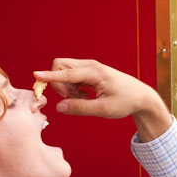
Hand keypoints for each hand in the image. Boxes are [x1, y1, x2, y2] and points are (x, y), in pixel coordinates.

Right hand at [34, 58, 171, 139]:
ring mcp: (90, 68)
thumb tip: (59, 107)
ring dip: (67, 87)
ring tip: (84, 99)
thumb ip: (81, 108)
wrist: (141, 97)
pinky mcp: (89, 73)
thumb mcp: (104, 109)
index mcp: (95, 72)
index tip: (35, 76)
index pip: (66, 73)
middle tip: (74, 98)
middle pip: (61, 66)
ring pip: (65, 72)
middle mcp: (91, 66)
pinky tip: (86, 97)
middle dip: (59, 83)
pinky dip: (73, 87)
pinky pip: (71, 76)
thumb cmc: (126, 102)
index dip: (50, 77)